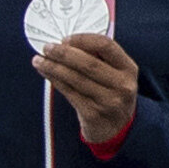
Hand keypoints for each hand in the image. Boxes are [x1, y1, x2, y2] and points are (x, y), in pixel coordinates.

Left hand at [39, 26, 142, 150]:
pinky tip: (46, 73)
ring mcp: (108, 101)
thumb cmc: (111, 94)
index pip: (107, 46)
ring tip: (39, 60)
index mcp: (128, 69)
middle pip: (89, 63)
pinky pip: (69, 93)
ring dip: (53, 67)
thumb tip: (67, 43)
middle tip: (47, 48)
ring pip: (76, 79)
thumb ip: (99, 58)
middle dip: (64, 53)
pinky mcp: (93, 114)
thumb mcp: (115, 75)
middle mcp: (122, 84)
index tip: (65, 39)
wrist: (117, 128)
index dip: (83, 40)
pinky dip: (55, 81)